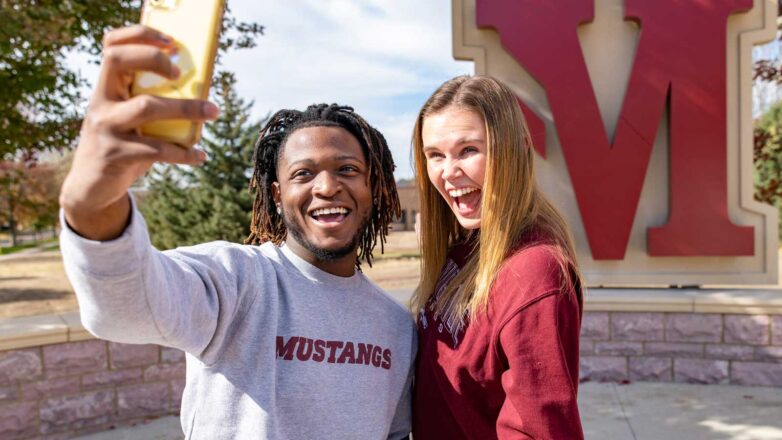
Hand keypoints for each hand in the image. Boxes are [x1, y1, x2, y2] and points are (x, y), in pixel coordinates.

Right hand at [60, 25, 219, 240]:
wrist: (90, 187)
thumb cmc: (120, 145)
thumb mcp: (127, 119)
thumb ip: (148, 102)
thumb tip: (200, 91)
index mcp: (106, 88)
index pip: (112, 46)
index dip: (138, 35)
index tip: (170, 42)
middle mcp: (101, 102)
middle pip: (119, 62)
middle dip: (154, 60)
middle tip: (182, 73)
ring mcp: (106, 128)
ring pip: (146, 107)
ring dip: (185, 108)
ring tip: (213, 112)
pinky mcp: (116, 155)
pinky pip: (157, 149)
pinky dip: (184, 153)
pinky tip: (200, 155)